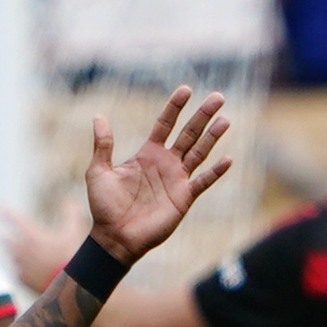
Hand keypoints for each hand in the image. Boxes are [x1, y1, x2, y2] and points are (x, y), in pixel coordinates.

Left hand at [0, 202, 84, 294]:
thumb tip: (70, 201)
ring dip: (8, 251)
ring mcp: (19, 266)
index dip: (4, 210)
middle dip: (1, 234)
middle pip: (2, 239)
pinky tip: (20, 267)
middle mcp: (21, 250)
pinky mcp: (22, 280)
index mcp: (31, 235)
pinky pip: (14, 271)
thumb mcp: (74, 232)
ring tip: (9, 249)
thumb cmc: (71, 257)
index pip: (13, 218)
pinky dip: (16, 267)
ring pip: (7, 256)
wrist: (69, 286)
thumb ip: (71, 213)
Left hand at [83, 87, 232, 264]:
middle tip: (218, 96)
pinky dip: (215, 172)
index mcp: (147, 154)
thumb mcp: (98, 172)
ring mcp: (177, 179)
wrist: (114, 237)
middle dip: (203, 115)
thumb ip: (103, 145)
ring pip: (199, 152)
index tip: (186, 89)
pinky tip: (228, 159)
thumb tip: (98, 117)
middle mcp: (165, 163)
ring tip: (225, 119)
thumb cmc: (104, 206)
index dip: (175, 107)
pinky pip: (203, 182)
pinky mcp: (184, 197)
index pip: (165, 124)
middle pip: (188, 133)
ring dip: (213, 136)